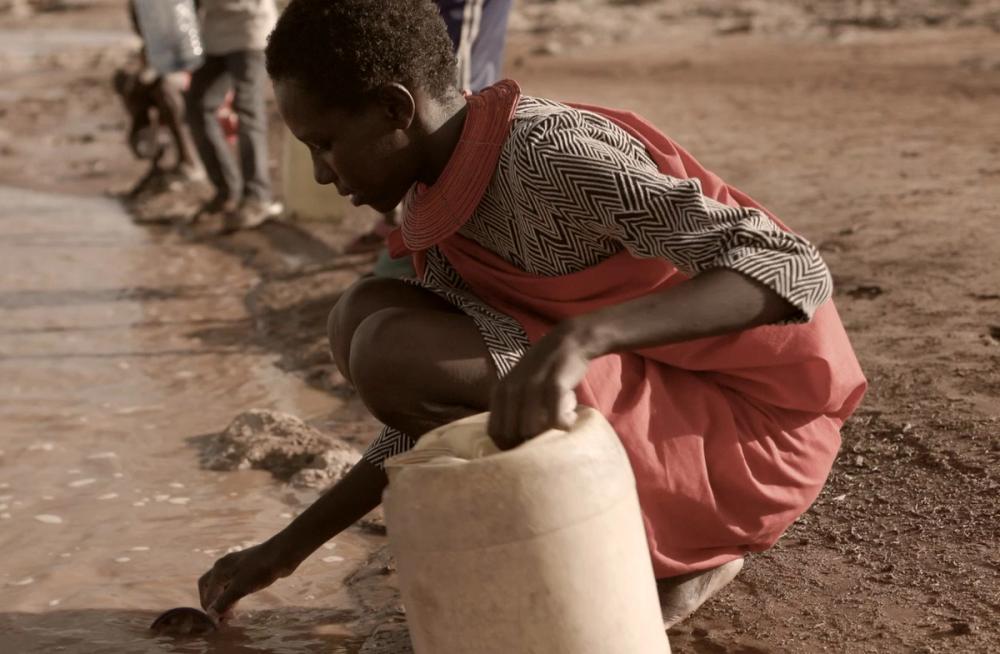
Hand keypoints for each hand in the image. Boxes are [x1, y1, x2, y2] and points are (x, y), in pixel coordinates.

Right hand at [197, 539, 296, 619]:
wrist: (282, 554)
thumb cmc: (260, 569)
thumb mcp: (240, 587)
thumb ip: (224, 601)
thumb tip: (210, 615)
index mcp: (219, 569)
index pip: (207, 593)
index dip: (209, 609)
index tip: (216, 623)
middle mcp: (224, 566)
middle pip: (209, 587)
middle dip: (211, 603)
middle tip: (219, 618)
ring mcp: (235, 567)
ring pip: (222, 586)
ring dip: (222, 600)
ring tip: (228, 615)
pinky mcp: (247, 569)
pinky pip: (233, 584)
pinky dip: (231, 595)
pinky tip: (237, 604)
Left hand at [487, 322, 592, 448]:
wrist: (568, 340)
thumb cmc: (544, 369)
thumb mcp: (518, 384)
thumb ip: (510, 406)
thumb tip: (510, 439)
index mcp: (500, 390)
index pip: (494, 431)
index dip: (507, 446)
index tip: (524, 448)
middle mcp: (512, 389)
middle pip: (511, 434)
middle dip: (526, 445)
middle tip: (545, 441)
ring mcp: (532, 386)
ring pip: (530, 430)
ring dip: (545, 437)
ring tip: (558, 429)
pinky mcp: (554, 384)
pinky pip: (554, 419)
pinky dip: (563, 426)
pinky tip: (570, 421)